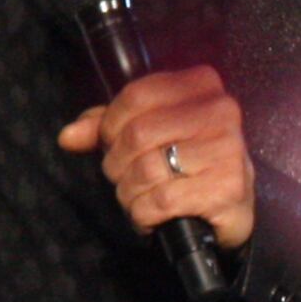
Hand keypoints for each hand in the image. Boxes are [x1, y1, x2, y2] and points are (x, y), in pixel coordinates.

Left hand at [60, 66, 256, 250]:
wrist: (232, 209)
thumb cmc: (186, 164)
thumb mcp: (150, 134)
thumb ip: (108, 128)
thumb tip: (68, 136)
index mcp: (201, 85)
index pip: (136, 95)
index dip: (110, 125)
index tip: (111, 144)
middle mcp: (220, 112)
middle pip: (138, 134)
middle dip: (117, 163)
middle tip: (124, 178)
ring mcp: (227, 150)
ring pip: (146, 170)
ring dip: (129, 193)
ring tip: (140, 198)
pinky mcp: (227, 188)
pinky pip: (160, 201)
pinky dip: (144, 215)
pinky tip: (153, 216)